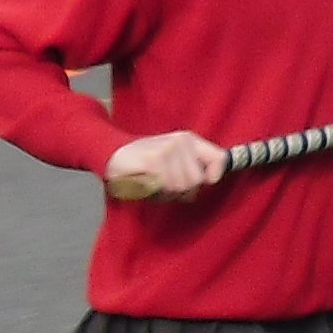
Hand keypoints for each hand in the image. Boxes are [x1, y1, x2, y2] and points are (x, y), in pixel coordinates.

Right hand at [103, 131, 228, 199]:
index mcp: (189, 140)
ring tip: (153, 181)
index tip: (205, 182)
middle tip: (164, 183)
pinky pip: (165, 186)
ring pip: (181, 186)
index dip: (213, 175)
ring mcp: (168, 149)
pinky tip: (145, 182)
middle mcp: (181, 141)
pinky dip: (154, 191)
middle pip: (196, 181)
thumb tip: (211, 179)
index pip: (219, 158)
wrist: (113, 152)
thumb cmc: (147, 162)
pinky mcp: (154, 159)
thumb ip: (194, 168)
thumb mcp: (175, 160)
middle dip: (181, 190)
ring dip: (166, 192)